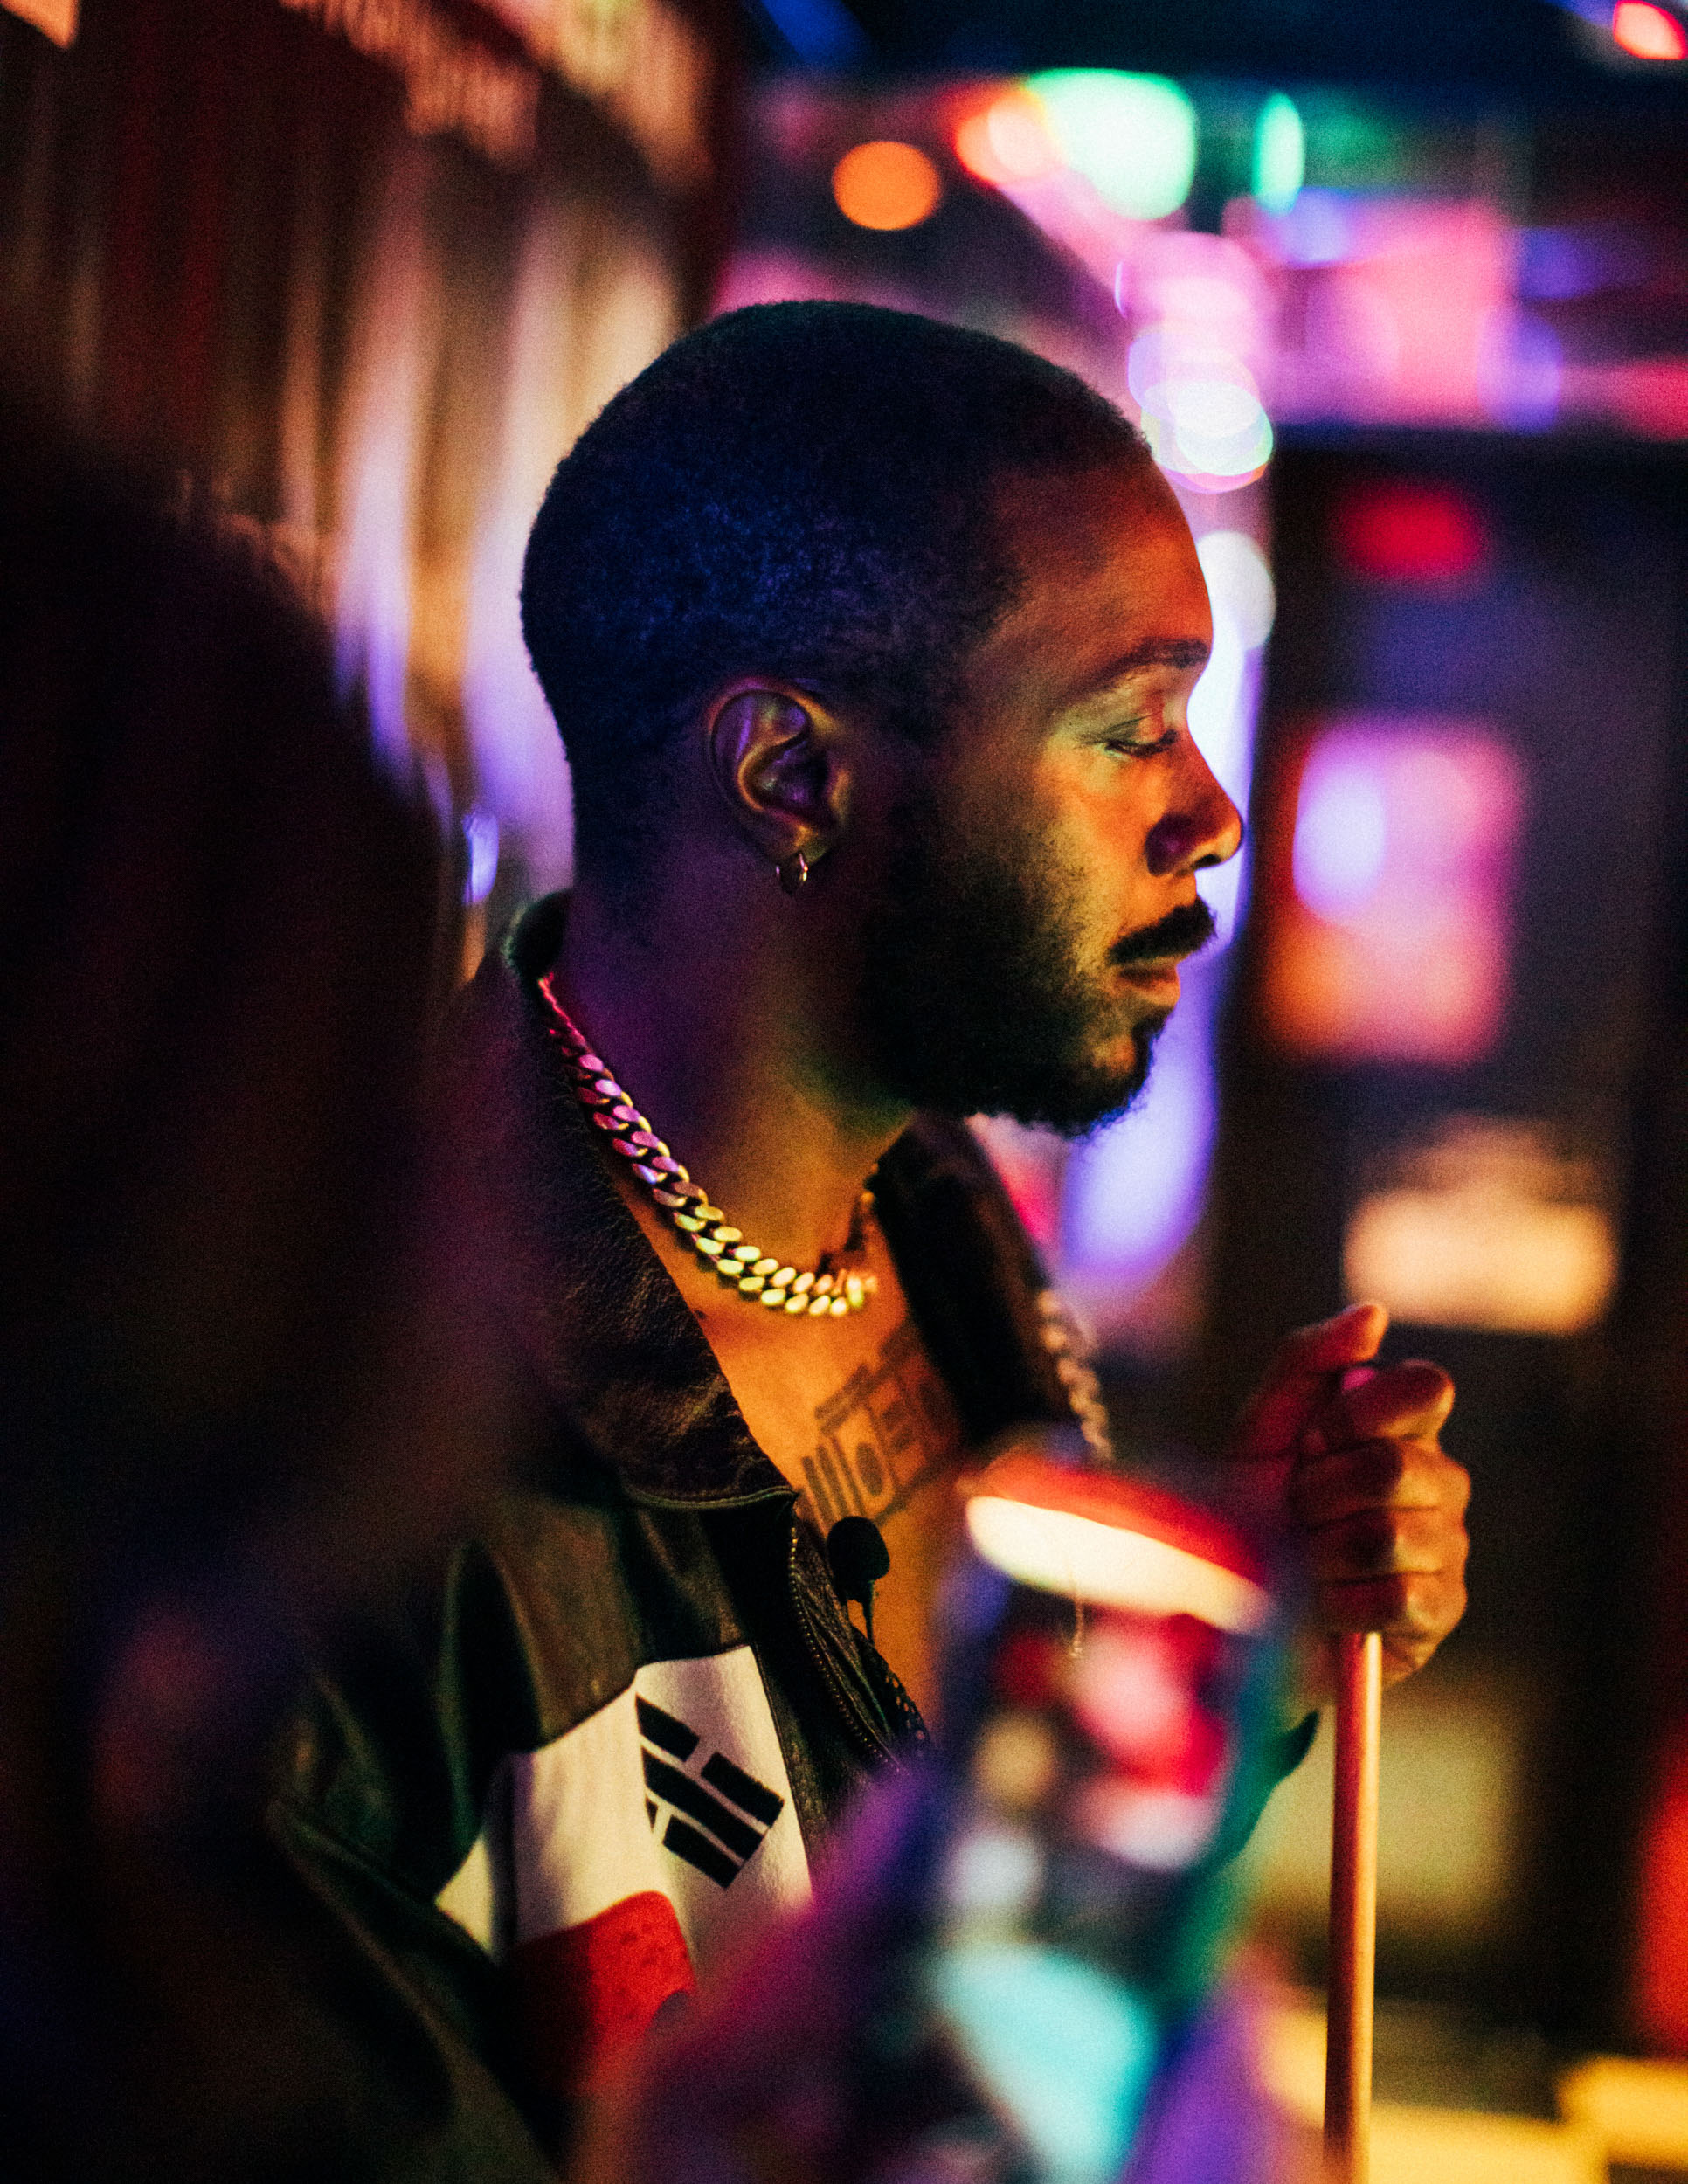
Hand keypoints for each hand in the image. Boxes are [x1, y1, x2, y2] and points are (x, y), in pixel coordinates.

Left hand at [1232, 1303, 1468, 1701]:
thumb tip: (1374, 1314)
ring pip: (1386, 1534)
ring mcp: (1447, 1547)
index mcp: (1405, 1427)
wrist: (1236, 1608)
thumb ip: (1309, 1360)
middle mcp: (1439, 1481)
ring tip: (1304, 1561)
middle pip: (1393, 1466)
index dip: (1362, 1412)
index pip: (1427, 1387)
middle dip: (1318, 1492)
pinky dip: (1338, 1602)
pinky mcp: (1439, 1612)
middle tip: (1294, 1511)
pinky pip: (1395, 1596)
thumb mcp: (1263, 1427)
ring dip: (1319, 1551)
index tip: (1312, 1439)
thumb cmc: (1254, 1510)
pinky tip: (1325, 1604)